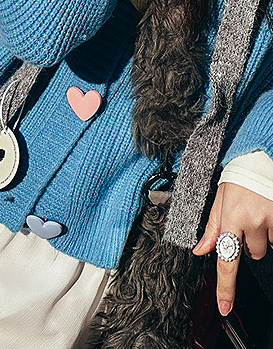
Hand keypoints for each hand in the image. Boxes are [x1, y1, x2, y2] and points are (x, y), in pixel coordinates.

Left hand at [193, 182, 272, 314]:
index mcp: (231, 217)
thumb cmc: (238, 178)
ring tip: (258, 214)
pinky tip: (267, 215)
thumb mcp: (219, 200)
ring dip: (262, 236)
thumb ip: (212, 227)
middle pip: (251, 254)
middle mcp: (252, 221)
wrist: (258, 159)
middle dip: (248, 242)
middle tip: (246, 220)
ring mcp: (270, 220)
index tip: (224, 306)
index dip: (225, 286)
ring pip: (266, 247)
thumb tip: (200, 250)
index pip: (226, 259)